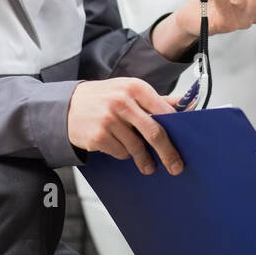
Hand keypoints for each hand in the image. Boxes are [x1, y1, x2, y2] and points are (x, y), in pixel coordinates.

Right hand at [67, 78, 183, 174]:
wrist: (67, 106)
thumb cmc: (104, 98)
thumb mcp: (130, 91)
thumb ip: (158, 100)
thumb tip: (188, 105)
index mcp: (135, 88)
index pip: (164, 112)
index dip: (177, 130)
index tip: (186, 144)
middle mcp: (123, 101)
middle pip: (154, 133)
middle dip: (168, 153)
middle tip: (175, 166)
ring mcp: (109, 119)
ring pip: (137, 147)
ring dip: (144, 158)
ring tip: (147, 165)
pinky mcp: (98, 136)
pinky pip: (121, 153)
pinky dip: (124, 154)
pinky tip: (118, 146)